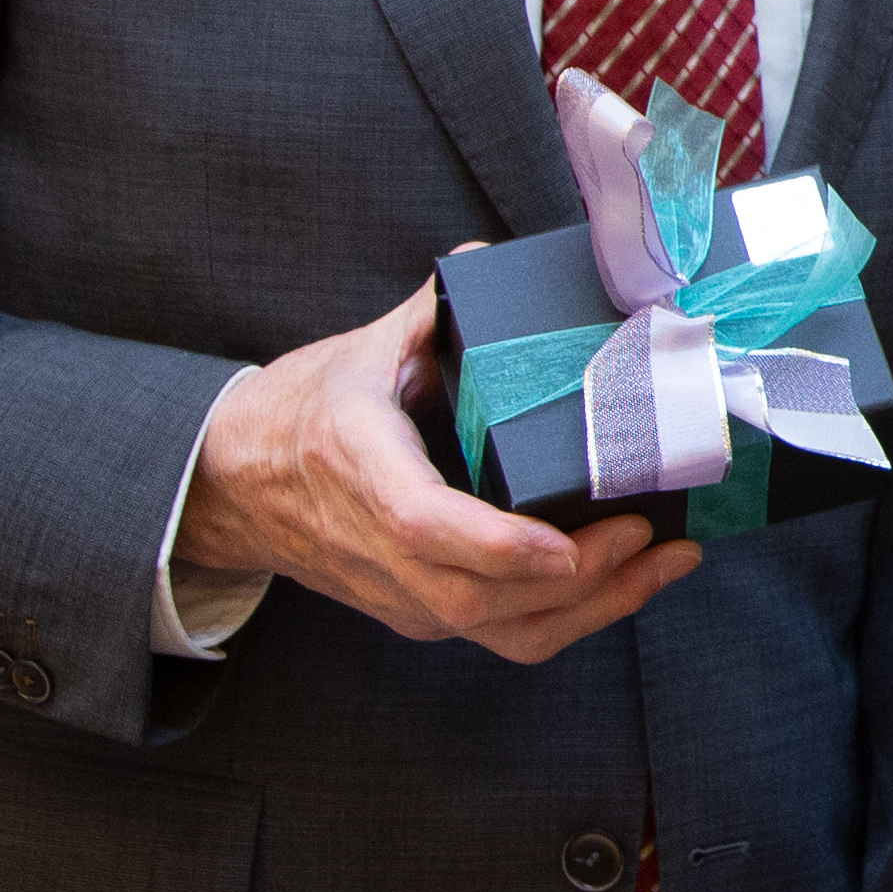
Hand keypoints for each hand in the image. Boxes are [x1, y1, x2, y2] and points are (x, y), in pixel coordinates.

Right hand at [176, 278, 698, 659]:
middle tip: (651, 535)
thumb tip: (488, 257)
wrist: (230, 484)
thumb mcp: (360, 350)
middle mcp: (373, 545)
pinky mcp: (414, 612)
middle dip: (578, 582)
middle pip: (476, 598)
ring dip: (590, 609)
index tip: (567, 543)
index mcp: (354, 465)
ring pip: (494, 630)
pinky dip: (567, 618)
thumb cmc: (301, 408)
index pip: (422, 524)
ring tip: (662, 563)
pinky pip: (496, 635)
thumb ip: (428, 309)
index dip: (497, 545)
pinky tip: (624, 582)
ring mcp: (394, 589)